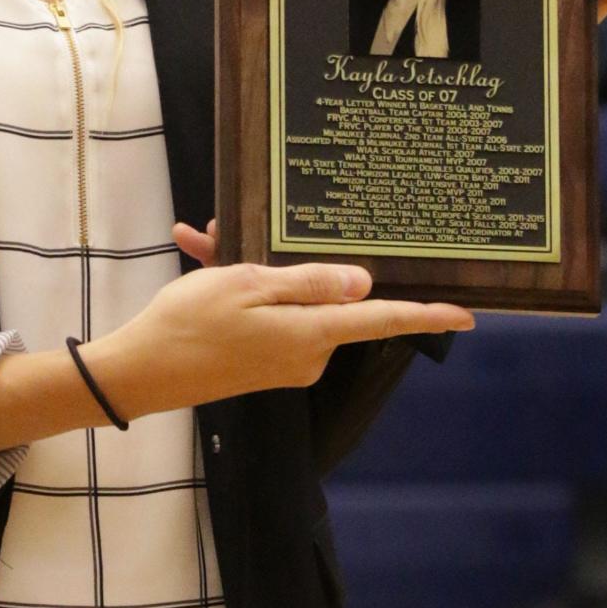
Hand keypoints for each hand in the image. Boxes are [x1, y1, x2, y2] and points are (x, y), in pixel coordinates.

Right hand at [88, 251, 472, 421]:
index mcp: (310, 334)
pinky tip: (200, 259)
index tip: (469, 315)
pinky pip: (265, 317)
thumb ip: (309, 283)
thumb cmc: (189, 324)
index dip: (426, 315)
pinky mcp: (261, 364)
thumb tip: (363, 284)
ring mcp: (283, 362)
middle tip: (226, 233)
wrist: (138, 374)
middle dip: (286, 261)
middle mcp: (305, 354)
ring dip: (251, 272)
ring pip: (287, 301)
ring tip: (203, 244)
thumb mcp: (247, 286)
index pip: (381, 320)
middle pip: (323, 298)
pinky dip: (238, 291)